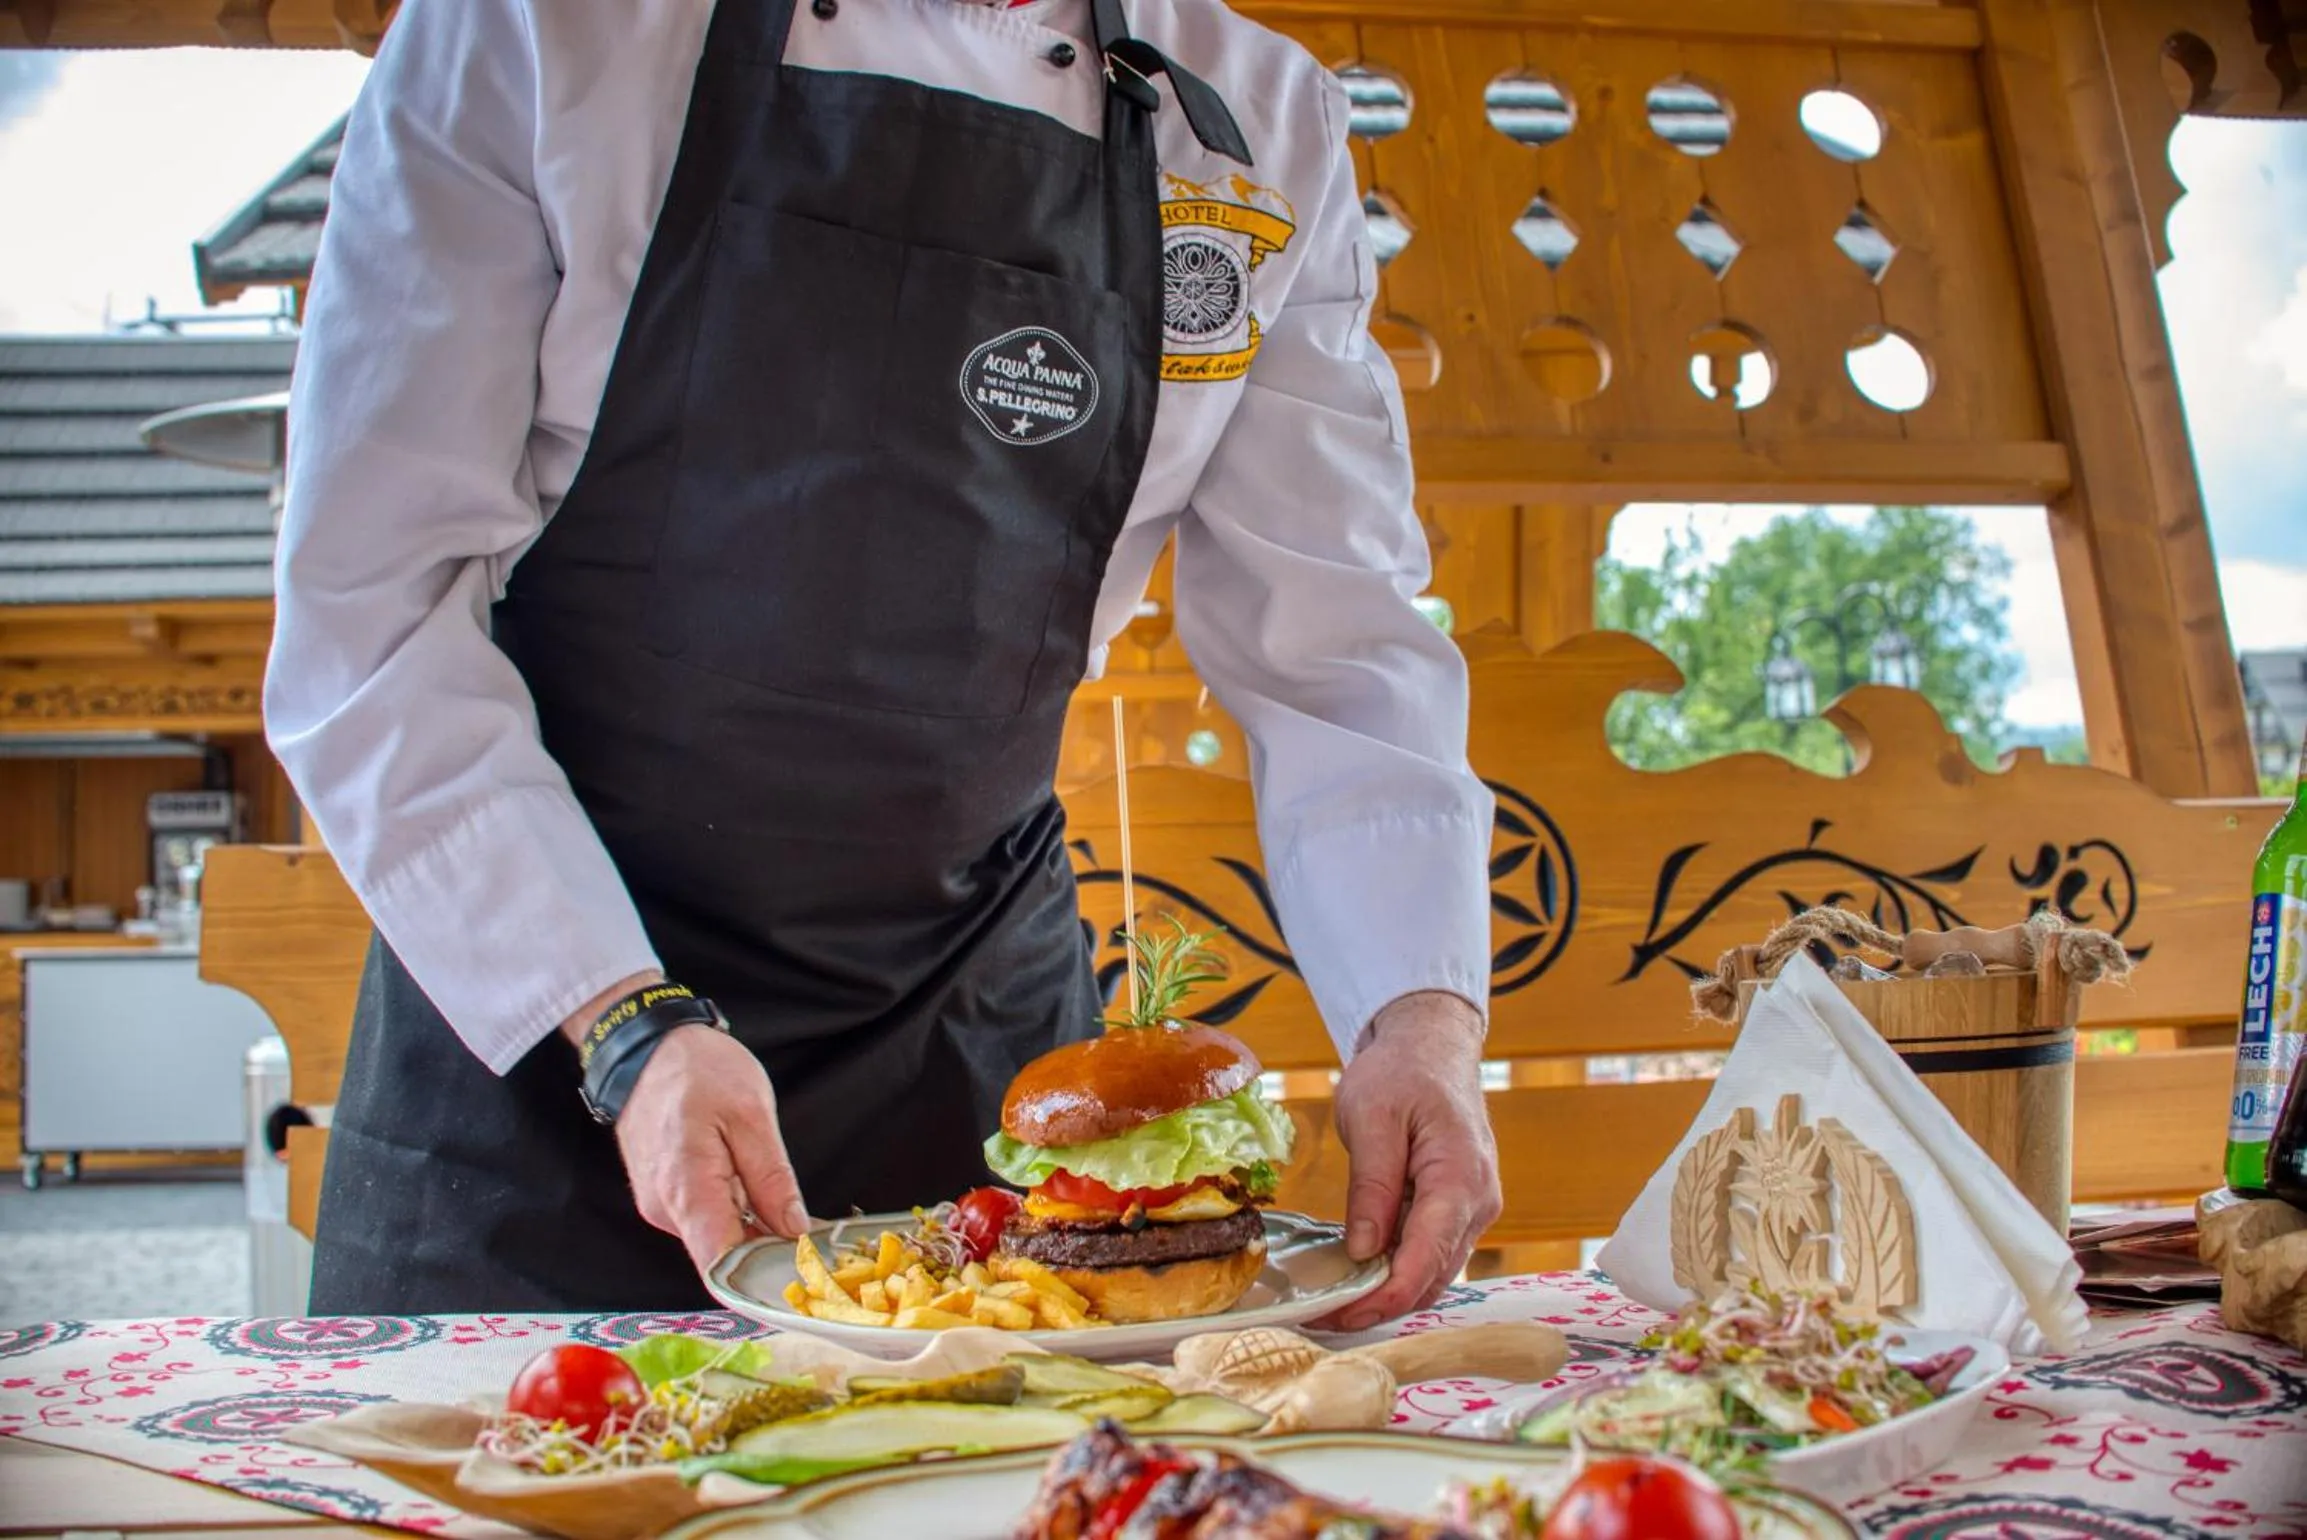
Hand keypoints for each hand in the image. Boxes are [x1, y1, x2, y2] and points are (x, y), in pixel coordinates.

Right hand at [612, 1025, 813, 1275]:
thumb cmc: (697, 1070)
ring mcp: (661, 1205)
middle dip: (770, 1254)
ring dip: (756, 1234)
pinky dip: (738, 1218)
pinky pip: (706, 1221)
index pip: (721, 1268)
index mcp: (686, 1191)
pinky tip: (764, 1200)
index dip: (763, 1282)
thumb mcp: (751, 1115)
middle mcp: (665, 1210)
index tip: (804, 1280)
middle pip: (724, 1257)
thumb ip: (772, 1180)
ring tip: (797, 1216)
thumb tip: (795, 1231)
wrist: (646, 1047)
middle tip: (820, 1243)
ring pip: (717, 1239)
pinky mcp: (664, 1197)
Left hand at [1323, 991, 1499, 1330]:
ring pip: (1433, 1271)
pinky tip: (1358, 1275)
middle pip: (1432, 1276)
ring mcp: (1472, 1209)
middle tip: (1322, 1318)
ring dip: (1388, 1293)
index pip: (1427, 1257)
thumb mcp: (1373, 1118)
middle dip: (1380, 1304)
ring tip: (1333, 1304)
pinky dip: (1397, 1270)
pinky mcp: (1458, 1209)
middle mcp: (1478, 1203)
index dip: (1386, 1296)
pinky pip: (1430, 1252)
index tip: (1342, 1314)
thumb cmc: (1402, 1072)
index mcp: (1461, 1179)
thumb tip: (1363, 1250)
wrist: (1432, 1047)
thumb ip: (1372, 1186)